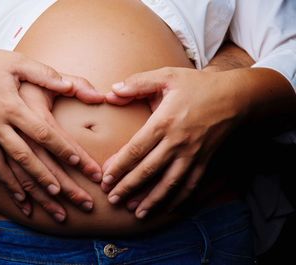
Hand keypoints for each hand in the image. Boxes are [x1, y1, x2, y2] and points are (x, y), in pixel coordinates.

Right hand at [0, 34, 103, 204]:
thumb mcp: (16, 62)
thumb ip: (45, 75)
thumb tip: (71, 86)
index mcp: (11, 105)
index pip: (42, 132)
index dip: (61, 148)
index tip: (79, 164)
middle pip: (26, 158)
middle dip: (47, 179)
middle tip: (66, 196)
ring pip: (5, 169)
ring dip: (23, 189)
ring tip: (40, 206)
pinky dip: (1, 183)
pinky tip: (14, 195)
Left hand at [103, 67, 245, 217]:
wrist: (234, 96)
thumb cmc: (197, 85)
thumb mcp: (167, 76)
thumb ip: (138, 83)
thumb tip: (112, 91)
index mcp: (164, 122)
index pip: (136, 150)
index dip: (119, 166)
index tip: (105, 178)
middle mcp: (177, 142)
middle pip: (148, 171)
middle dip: (128, 187)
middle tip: (112, 199)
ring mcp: (193, 154)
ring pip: (169, 183)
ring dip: (151, 200)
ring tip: (135, 212)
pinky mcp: (205, 161)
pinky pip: (191, 185)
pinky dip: (178, 200)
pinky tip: (166, 209)